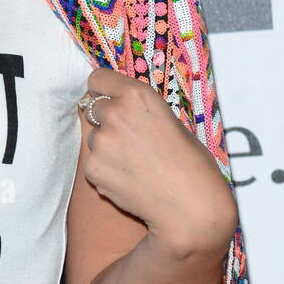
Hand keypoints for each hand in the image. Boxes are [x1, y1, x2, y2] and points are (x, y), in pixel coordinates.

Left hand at [78, 67, 237, 258]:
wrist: (189, 206)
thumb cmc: (190, 164)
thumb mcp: (170, 121)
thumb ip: (139, 111)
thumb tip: (116, 107)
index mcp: (138, 96)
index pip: (98, 78)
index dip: (103, 90)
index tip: (107, 99)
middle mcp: (115, 113)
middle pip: (93, 108)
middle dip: (106, 120)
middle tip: (128, 140)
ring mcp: (102, 141)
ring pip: (94, 138)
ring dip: (106, 148)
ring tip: (134, 165)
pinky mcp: (92, 167)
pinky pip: (93, 163)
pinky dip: (105, 170)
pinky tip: (129, 180)